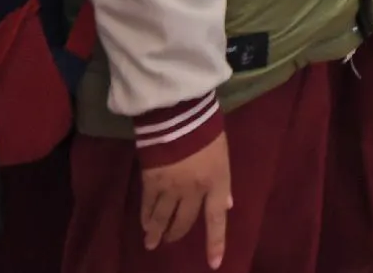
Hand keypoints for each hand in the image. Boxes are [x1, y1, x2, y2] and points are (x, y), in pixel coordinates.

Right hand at [140, 133, 230, 268]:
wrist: (180, 114)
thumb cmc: (208, 132)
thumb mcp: (223, 157)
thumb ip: (224, 184)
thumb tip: (227, 205)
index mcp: (216, 182)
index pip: (217, 219)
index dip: (215, 243)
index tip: (214, 264)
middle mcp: (194, 190)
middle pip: (184, 221)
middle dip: (177, 233)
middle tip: (171, 240)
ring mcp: (171, 187)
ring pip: (162, 218)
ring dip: (156, 232)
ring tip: (151, 241)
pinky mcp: (151, 181)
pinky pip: (148, 206)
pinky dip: (146, 217)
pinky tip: (144, 224)